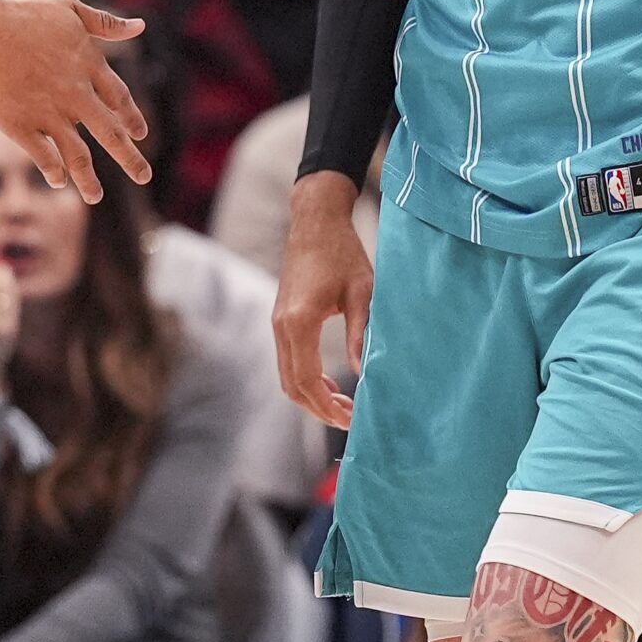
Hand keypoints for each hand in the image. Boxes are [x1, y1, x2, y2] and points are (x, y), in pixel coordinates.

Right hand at [0, 0, 148, 202]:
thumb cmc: (19, 12)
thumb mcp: (68, 6)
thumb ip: (104, 22)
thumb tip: (140, 25)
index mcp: (88, 65)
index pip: (119, 98)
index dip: (131, 117)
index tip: (141, 134)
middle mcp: (76, 94)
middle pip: (111, 133)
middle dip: (130, 158)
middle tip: (144, 176)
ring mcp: (50, 114)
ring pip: (79, 155)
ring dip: (88, 180)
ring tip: (95, 198)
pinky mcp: (22, 127)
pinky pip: (44, 157)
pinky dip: (53, 171)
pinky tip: (57, 181)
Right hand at [273, 173, 371, 430]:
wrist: (315, 221)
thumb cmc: (343, 253)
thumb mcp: (362, 293)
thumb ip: (360, 334)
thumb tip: (364, 375)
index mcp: (300, 321)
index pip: (307, 380)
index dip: (328, 407)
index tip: (352, 419)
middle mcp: (282, 326)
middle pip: (292, 386)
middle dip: (319, 409)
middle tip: (350, 420)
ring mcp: (277, 323)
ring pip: (286, 377)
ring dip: (311, 397)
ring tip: (343, 405)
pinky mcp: (280, 319)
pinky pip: (287, 361)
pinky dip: (305, 379)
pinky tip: (330, 383)